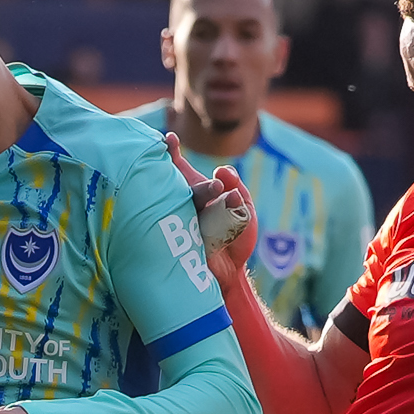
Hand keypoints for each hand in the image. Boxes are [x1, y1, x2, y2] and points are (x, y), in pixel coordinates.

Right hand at [163, 135, 255, 288]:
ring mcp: (176, 222)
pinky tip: (202, 229)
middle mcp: (182, 204)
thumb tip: (222, 171)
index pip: (180, 168)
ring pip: (180, 206)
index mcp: (196, 191)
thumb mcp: (245, 209)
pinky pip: (177, 231)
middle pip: (178, 187)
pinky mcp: (176, 243)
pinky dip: (192, 228)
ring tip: (221, 204)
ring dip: (201, 203)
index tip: (168, 140)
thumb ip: (237, 187)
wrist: (232, 273)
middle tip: (219, 188)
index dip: (172, 153)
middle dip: (200, 185)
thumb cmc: (237, 239)